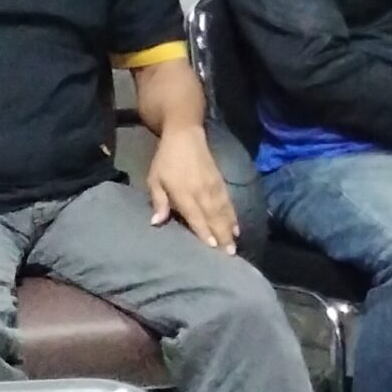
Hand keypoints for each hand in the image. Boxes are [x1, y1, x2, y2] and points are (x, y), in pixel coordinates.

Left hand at [146, 127, 239, 251]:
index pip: (196, 216)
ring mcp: (214, 187)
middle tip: (229, 255)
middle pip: (214, 217)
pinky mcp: (221, 183)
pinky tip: (236, 228)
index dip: (204, 231)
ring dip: (230, 229)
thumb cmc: (166, 161)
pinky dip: (233, 216)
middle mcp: (202, 191)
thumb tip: (156, 222)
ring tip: (234, 246)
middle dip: (222, 236)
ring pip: (224, 212)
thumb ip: (158, 201)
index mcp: (185, 192)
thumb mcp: (154, 179)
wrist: (185, 137)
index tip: (212, 247)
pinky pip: (229, 203)